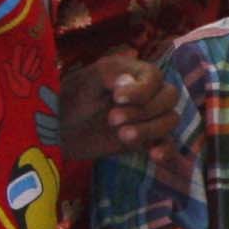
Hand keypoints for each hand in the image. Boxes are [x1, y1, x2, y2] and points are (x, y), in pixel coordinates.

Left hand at [46, 54, 172, 159]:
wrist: (59, 129)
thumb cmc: (72, 98)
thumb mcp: (86, 80)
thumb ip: (109, 75)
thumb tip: (130, 82)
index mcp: (135, 73)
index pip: (155, 78)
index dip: (142, 90)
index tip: (116, 99)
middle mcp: (148, 93)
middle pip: (169, 98)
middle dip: (144, 111)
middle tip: (112, 120)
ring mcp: (149, 117)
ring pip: (170, 120)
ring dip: (150, 129)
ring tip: (122, 136)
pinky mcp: (146, 140)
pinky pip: (168, 144)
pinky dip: (166, 150)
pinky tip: (154, 156)